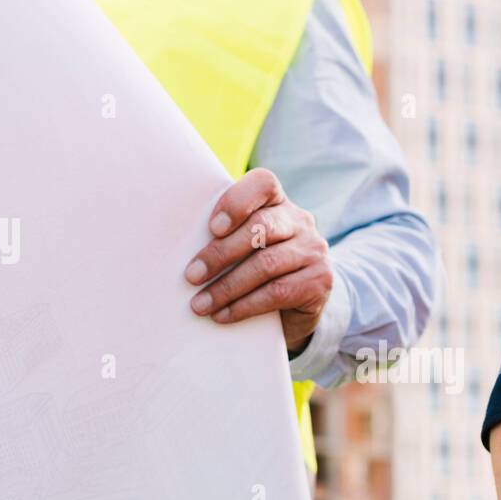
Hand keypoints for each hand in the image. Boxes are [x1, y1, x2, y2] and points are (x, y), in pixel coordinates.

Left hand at [186, 168, 332, 352]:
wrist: (298, 307)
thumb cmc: (257, 272)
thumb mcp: (244, 248)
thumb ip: (225, 237)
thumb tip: (179, 248)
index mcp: (278, 202)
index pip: (263, 184)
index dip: (237, 202)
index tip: (212, 228)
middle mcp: (301, 221)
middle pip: (260, 228)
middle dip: (220, 254)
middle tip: (191, 276)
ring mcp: (314, 250)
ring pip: (266, 264)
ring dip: (227, 287)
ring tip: (200, 304)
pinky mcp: (321, 281)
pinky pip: (277, 292)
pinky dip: (244, 306)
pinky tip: (223, 315)